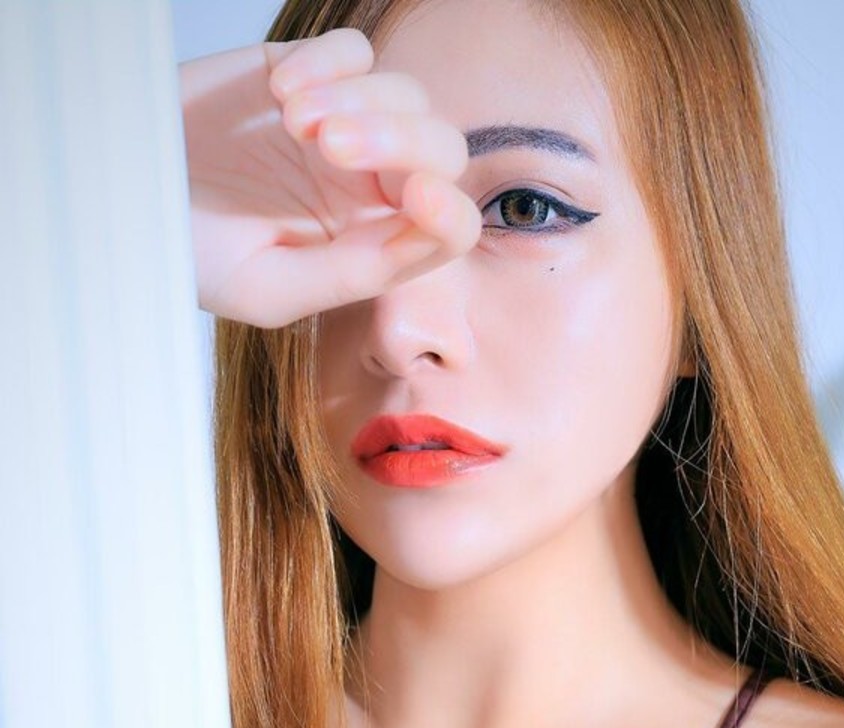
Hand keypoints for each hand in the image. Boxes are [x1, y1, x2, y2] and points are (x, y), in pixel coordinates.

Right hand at [180, 27, 480, 327]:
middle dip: (398, 141)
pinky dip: (329, 63)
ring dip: (359, 102)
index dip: (450, 212)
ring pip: (405, 94)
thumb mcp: (269, 288)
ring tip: (294, 122)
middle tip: (328, 146)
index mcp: (374, 246)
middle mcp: (371, 188)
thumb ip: (348, 274)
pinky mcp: (308, 74)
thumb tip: (416, 238)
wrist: (123, 197)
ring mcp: (345, 127)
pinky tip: (279, 93)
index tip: (419, 197)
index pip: (449, 227)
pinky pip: (355, 51)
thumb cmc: (192, 253)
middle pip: (440, 150)